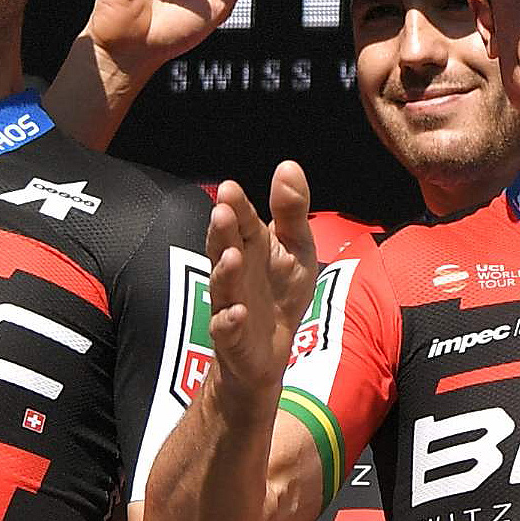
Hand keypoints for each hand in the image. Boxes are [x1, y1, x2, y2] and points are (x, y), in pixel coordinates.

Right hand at [202, 164, 319, 410]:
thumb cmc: (279, 294)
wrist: (268, 355)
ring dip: (225, 272)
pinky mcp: (233, 339)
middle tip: (223, 211)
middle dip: (223, 232)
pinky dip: (230, 322)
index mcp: (251, 248)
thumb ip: (291, 211)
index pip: (243, 224)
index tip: (231, 188)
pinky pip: (227, 330)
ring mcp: (230, 305)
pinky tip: (237, 312)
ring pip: (223, 286)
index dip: (239, 208)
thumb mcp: (296, 249)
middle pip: (225, 249)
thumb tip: (288, 165)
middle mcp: (235, 273)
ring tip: (231, 255)